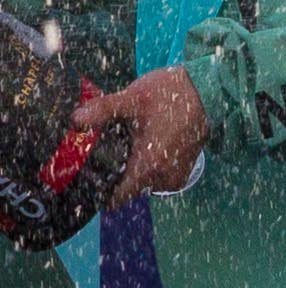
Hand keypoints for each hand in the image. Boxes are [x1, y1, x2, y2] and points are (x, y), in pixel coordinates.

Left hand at [72, 67, 207, 208]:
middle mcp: (164, 177)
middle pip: (127, 190)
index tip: (89, 174)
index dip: (99, 190)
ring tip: (129, 143)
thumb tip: (74, 120)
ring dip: (134, 169)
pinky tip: (147, 143)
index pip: (116, 199)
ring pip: (143, 183)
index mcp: (149, 166)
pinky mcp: (185, 168)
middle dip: (116, 174)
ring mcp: (177, 174)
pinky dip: (149, 165)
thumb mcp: (133, 98)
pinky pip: (158, 176)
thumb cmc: (172, 93)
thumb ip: (102, 111)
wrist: (210, 88)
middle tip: (108, 149)